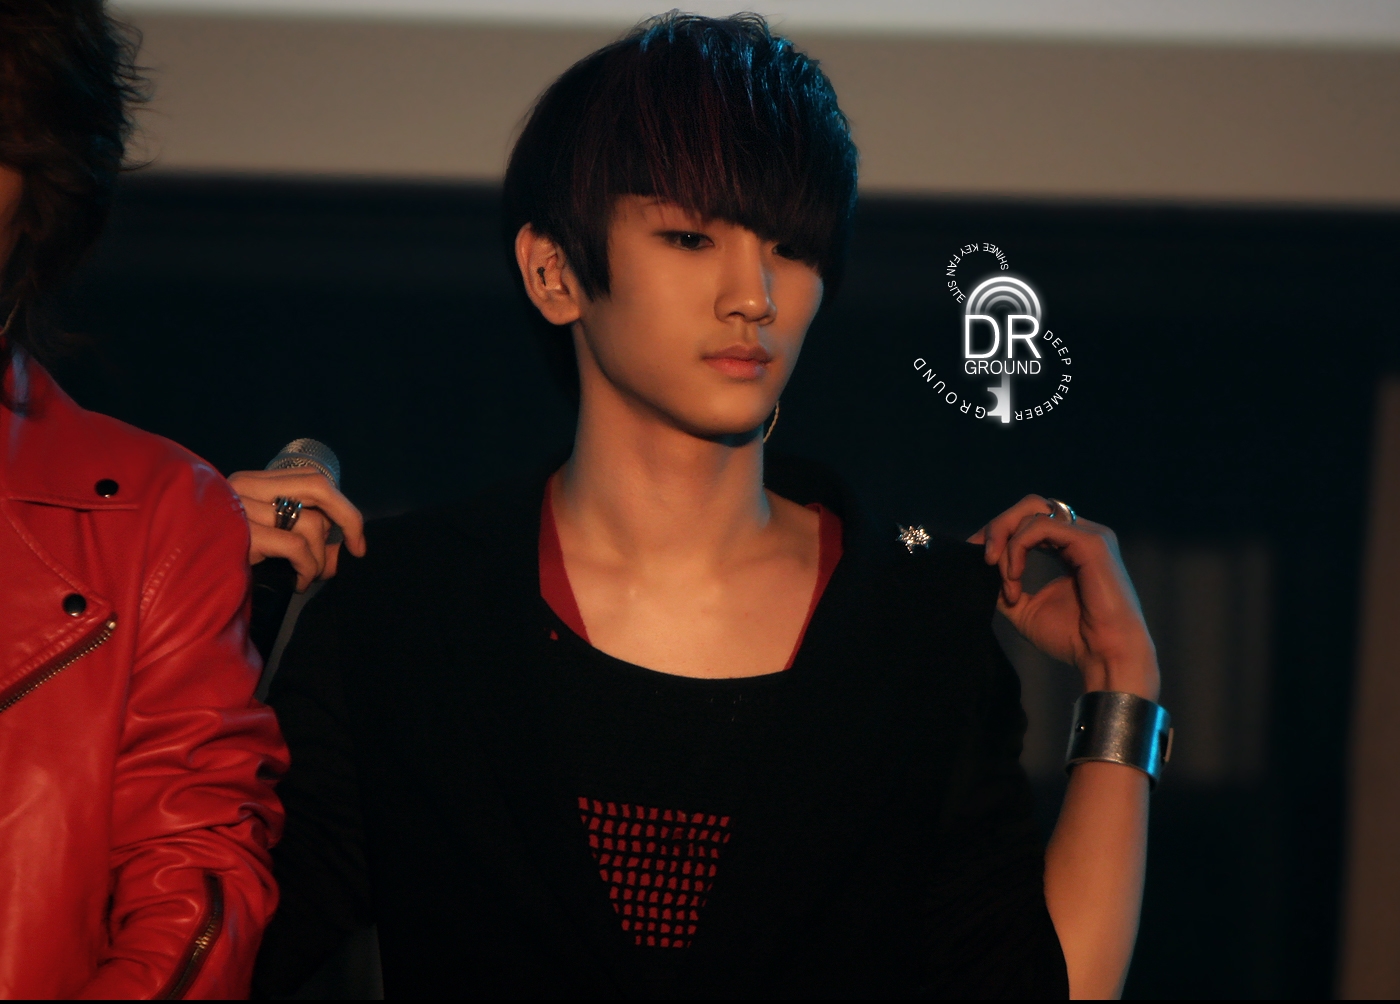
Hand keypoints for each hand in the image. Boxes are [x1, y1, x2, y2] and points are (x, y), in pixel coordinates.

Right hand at [228, 468, 366, 591]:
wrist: (177, 580)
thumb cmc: (224, 563)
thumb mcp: (268, 544)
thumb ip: (304, 540)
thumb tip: (343, 553)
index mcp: (251, 483)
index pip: (311, 479)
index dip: (342, 506)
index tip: (355, 537)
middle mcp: (245, 486)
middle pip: (318, 487)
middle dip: (348, 517)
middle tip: (355, 548)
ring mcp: (241, 507)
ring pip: (311, 523)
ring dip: (320, 559)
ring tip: (307, 577)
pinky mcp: (240, 533)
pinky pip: (296, 545)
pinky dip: (308, 568)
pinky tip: (298, 583)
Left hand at [969, 495, 1158, 699]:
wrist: (1104, 657)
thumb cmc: (1073, 638)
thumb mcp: (1026, 610)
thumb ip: (1005, 586)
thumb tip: (979, 571)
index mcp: (1070, 547)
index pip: (1029, 521)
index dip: (998, 532)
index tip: (972, 554)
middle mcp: (1082, 535)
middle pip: (1030, 506)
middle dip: (997, 527)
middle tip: (980, 557)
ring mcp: (1090, 535)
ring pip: (1032, 512)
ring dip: (1005, 543)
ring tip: (1006, 581)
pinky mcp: (1091, 542)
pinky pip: (1040, 527)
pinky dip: (1018, 548)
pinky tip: (1014, 577)